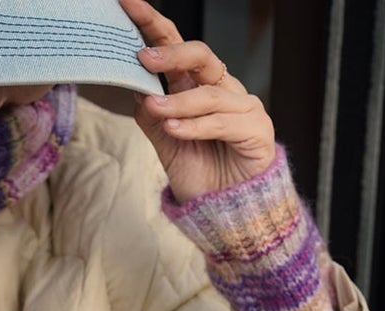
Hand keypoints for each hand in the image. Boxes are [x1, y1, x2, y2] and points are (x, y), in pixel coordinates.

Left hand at [122, 0, 276, 203]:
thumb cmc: (200, 176)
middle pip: (201, 56)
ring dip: (179, 101)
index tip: (127, 4)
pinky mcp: (257, 131)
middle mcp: (223, 89)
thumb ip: (151, 115)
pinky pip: (222, 122)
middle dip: (171, 52)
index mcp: (198, 86)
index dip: (154, 24)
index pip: (177, 46)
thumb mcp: (166, 143)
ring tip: (155, 108)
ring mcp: (243, 108)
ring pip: (209, 93)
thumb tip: (131, 84)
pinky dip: (195, 126)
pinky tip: (174, 129)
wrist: (226, 215)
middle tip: (143, 56)